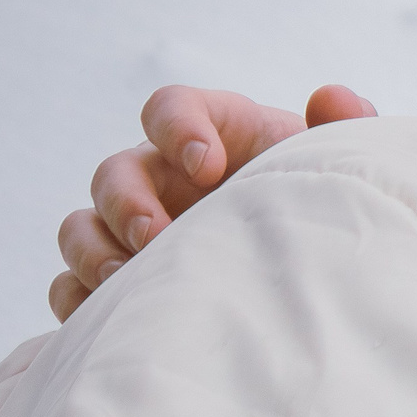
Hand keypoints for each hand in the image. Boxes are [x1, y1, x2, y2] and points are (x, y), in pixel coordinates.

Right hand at [51, 83, 375, 320]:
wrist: (324, 267)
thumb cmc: (324, 203)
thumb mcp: (337, 165)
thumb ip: (344, 126)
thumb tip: (333, 98)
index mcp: (214, 136)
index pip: (170, 107)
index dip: (178, 128)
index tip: (208, 163)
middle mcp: (164, 178)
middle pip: (114, 173)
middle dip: (127, 203)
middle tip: (158, 237)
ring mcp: (137, 229)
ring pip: (81, 228)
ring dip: (94, 253)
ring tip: (128, 282)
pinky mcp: (123, 280)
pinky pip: (72, 286)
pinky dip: (79, 300)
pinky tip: (112, 318)